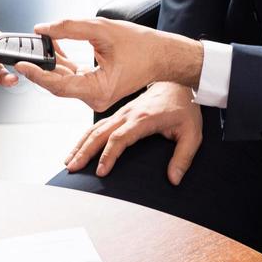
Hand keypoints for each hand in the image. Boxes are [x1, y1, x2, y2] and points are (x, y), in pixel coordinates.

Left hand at [13, 17, 203, 112]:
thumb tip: (42, 29)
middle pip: (57, 84)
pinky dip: (62, 61)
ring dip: (50, 62)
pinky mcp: (95, 85)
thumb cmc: (141, 44)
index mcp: (99, 90)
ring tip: (34, 45)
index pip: (58, 85)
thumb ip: (69, 28)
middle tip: (20, 52)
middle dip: (39, 66)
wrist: (164, 54)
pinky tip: (53, 45)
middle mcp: (95, 97)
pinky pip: (72, 75)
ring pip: (63, 79)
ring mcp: (95, 93)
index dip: (37, 74)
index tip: (21, 63)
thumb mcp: (102, 29)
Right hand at [65, 82, 202, 184]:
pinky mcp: (119, 114)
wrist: (178, 82)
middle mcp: (128, 114)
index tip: (101, 171)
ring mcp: (121, 113)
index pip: (120, 137)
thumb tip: (174, 179)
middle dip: (84, 151)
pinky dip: (85, 137)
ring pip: (95, 128)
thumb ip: (183, 157)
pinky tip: (77, 148)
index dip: (109, 154)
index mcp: (143, 119)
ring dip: (80, 145)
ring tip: (68, 161)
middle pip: (100, 133)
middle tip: (72, 168)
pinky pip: (98, 126)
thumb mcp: (193, 133)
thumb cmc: (185, 107)